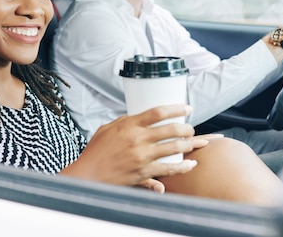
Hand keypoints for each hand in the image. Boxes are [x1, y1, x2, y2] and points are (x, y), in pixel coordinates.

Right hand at [61, 104, 196, 187]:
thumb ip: (124, 122)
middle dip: (187, 128)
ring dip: (189, 144)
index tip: (187, 108)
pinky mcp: (144, 172)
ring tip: (194, 142)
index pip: (158, 112)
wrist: (88, 175)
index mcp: (129, 125)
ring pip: (174, 148)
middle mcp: (137, 139)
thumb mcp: (106, 129)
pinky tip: (190, 164)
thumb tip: (138, 117)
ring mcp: (142, 156)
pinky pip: (170, 169)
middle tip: (191, 128)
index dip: (177, 108)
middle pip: (171, 129)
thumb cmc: (95, 152)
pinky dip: (183, 167)